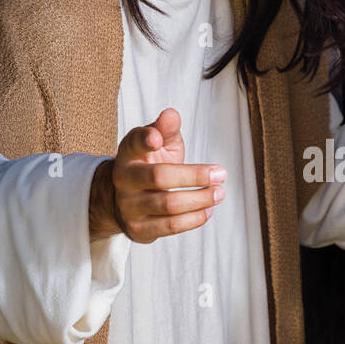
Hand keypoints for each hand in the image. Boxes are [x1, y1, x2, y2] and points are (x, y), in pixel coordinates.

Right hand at [89, 107, 226, 242]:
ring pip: (168, 205)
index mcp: (128, 153)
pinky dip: (194, 218)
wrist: (127, 199)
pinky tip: (208, 209)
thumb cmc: (149, 163)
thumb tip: (171, 115)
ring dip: (200, 199)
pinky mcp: (139, 229)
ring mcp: (129, 206)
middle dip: (194, 176)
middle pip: (159, 177)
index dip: (145, 139)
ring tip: (219, 193)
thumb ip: (166, 128)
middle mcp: (124, 180)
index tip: (158, 139)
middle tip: (220, 174)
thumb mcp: (157, 141)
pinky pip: (171, 226)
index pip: (134, 143)